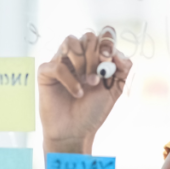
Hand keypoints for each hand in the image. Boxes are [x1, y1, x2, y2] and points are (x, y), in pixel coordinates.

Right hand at [37, 30, 132, 150]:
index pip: (101, 37)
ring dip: (83, 62)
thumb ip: (123, 69)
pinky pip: (57, 65)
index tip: (109, 58)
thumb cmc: (93, 110)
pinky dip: (70, 80)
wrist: (76, 131)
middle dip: (96, 55)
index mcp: (94, 57)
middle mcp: (77, 57)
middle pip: (87, 37)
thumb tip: (118, 53)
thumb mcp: (115, 89)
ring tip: (89, 82)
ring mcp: (61, 62)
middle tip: (99, 76)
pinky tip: (77, 93)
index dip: (107, 42)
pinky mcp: (46, 73)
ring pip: (70, 42)